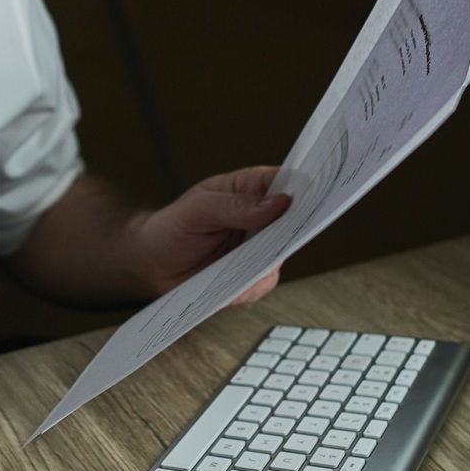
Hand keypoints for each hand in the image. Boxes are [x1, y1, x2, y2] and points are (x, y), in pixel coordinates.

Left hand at [129, 166, 291, 305]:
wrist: (152, 264)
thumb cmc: (172, 227)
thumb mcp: (197, 209)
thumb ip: (235, 205)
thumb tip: (278, 203)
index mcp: (251, 189)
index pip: (288, 182)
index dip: (306, 187)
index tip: (317, 194)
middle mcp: (261, 220)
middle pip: (294, 222)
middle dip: (294, 230)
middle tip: (283, 237)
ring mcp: (259, 250)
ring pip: (281, 258)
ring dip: (264, 265)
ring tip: (240, 270)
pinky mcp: (251, 279)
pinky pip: (262, 285)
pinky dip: (247, 289)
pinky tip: (229, 288)